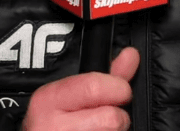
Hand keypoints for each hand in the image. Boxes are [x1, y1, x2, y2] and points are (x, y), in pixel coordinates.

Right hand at [21, 47, 139, 130]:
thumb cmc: (55, 124)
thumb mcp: (70, 97)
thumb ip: (104, 76)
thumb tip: (130, 56)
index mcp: (49, 100)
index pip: (94, 87)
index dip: (118, 89)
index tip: (121, 92)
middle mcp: (52, 126)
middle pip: (111, 118)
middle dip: (118, 118)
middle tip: (107, 120)